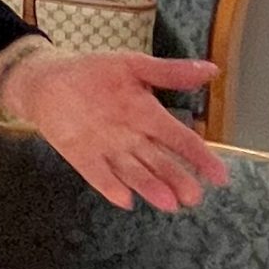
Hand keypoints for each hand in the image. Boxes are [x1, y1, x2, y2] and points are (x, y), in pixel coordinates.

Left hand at [0, 48, 231, 210]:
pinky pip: (98, 175)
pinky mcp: (82, 157)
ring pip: (135, 172)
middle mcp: (132, 138)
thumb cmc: (94, 71)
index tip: (220, 177)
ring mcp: (107, 150)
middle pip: (160, 162)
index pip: (180, 139)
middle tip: (193, 197)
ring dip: (150, 187)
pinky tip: (125, 199)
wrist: (48, 78)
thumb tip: (212, 70)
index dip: (201, 157)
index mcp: (147, 115)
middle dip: (177, 179)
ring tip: (168, 203)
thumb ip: (170, 73)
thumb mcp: (134, 65)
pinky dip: (111, 186)